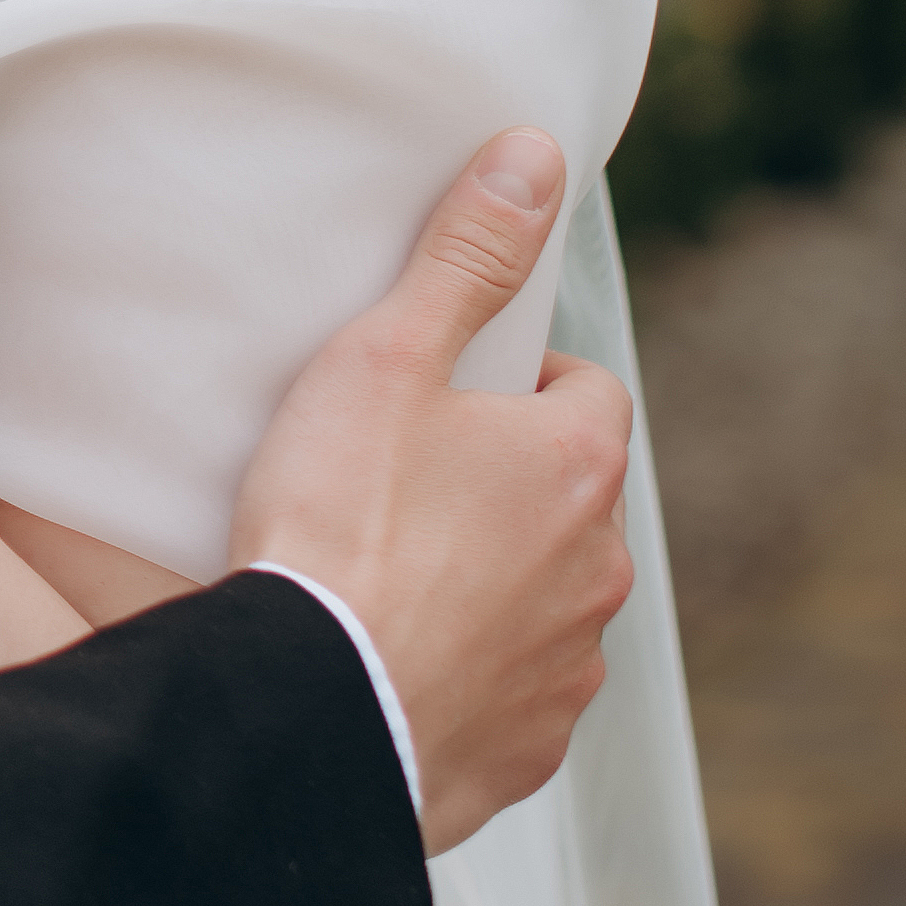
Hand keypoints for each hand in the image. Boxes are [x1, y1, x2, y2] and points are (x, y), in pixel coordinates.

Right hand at [229, 130, 633, 854]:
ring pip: (546, 599)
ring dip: (493, 584)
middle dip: (505, 487)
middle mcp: (597, 569)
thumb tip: (530, 158)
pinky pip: (512, 693)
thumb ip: (463, 257)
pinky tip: (396, 658)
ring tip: (389, 577)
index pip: (585, 393)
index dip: (518, 386)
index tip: (445, 398)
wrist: (307, 707)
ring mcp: (566, 667)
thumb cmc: (339, 528)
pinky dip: (470, 674)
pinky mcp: (526, 747)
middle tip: (401, 484)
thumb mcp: (386, 358)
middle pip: (567, 500)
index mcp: (575, 466)